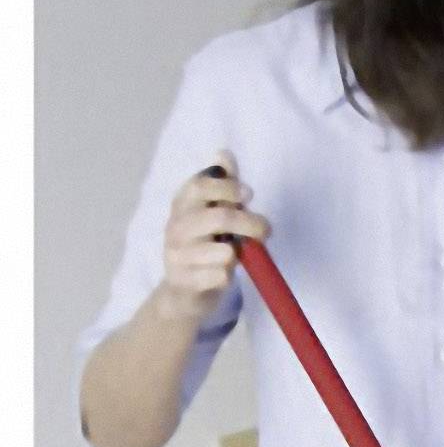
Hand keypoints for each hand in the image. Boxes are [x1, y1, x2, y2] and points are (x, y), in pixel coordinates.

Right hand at [159, 149, 268, 316]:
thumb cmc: (204, 246)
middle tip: (266, 230)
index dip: (228, 188)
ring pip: (224, 252)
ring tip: (235, 256)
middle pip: (219, 218)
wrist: (183, 292)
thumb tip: (224, 153)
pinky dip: (229, 276)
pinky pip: (222, 276)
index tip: (249, 194)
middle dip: (250, 223)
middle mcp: (175, 227)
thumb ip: (221, 187)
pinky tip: (221, 275)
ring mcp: (176, 255)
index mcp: (181, 205)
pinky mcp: (185, 282)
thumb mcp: (210, 213)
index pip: (201, 186)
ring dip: (239, 255)